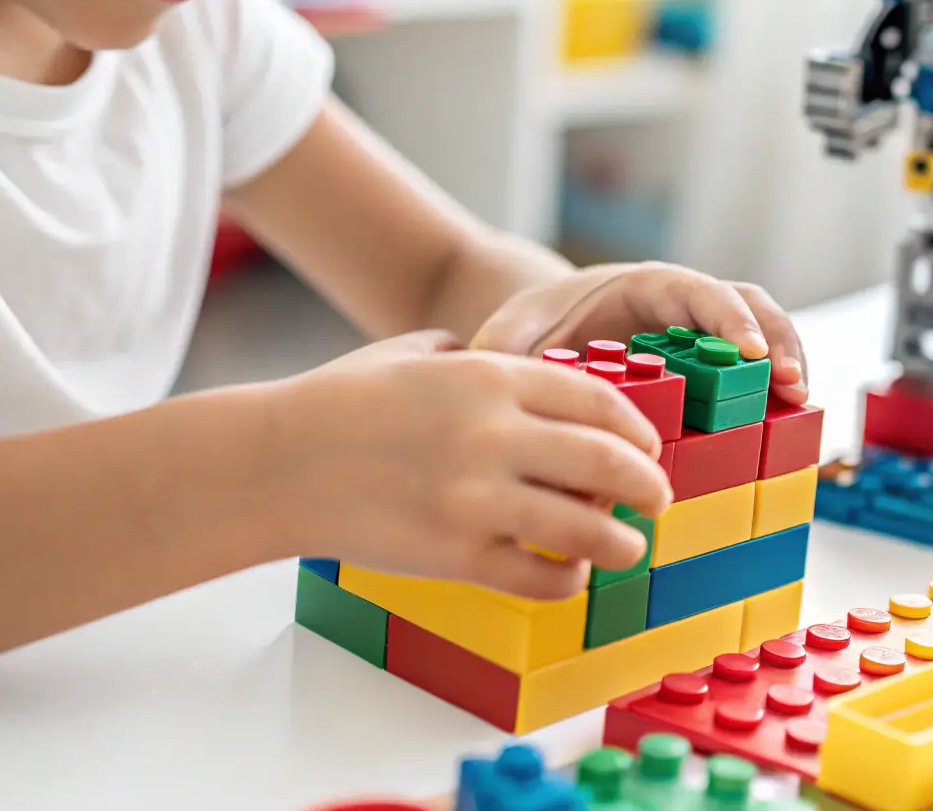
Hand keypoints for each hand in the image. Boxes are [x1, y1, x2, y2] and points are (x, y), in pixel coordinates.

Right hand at [273, 330, 672, 599]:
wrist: (275, 463)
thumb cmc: (343, 401)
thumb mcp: (417, 352)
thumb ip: (479, 356)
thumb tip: (526, 373)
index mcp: (490, 376)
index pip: (599, 403)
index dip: (638, 430)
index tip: (648, 447)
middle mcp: (493, 435)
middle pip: (608, 463)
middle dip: (648, 485)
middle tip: (657, 499)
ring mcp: (475, 499)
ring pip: (586, 528)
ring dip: (622, 541)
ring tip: (630, 546)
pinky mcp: (454, 555)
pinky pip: (538, 577)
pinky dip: (569, 581)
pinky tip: (572, 576)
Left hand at [470, 263, 809, 402]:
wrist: (543, 335)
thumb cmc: (533, 326)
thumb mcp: (512, 333)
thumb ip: (505, 352)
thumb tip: (496, 379)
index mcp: (645, 288)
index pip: (699, 290)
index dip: (729, 318)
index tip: (747, 353)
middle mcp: (683, 310)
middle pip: (747, 309)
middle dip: (775, 341)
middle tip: (790, 385)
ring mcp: (701, 342)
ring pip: (761, 340)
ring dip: (785, 368)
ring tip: (798, 408)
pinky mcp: (706, 376)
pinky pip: (748, 379)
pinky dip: (768, 400)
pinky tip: (779, 431)